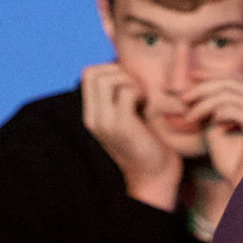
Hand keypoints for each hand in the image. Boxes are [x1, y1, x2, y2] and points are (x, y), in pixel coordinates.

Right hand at [81, 63, 181, 209]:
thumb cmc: (146, 143)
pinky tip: (147, 107)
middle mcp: (92, 118)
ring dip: (128, 81)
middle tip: (135, 89)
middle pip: (92, 73)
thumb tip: (123, 66)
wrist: (155, 175)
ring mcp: (104, 122)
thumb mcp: (126, 116)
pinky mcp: (121, 126)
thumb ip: (119, 97)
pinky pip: (126, 92)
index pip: (88, 74)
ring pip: (105, 79)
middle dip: (117, 71)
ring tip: (140, 98)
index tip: (128, 85)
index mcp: (92, 115)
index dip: (109, 70)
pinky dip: (140, 93)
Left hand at [185, 77, 242, 190]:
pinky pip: (231, 108)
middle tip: (183, 99)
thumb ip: (211, 105)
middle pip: (231, 82)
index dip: (210, 76)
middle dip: (202, 89)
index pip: (236, 79)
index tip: (189, 78)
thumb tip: (194, 81)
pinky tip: (207, 125)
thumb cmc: (234, 162)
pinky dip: (214, 114)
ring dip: (204, 104)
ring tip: (190, 118)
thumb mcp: (218, 126)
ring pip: (228, 94)